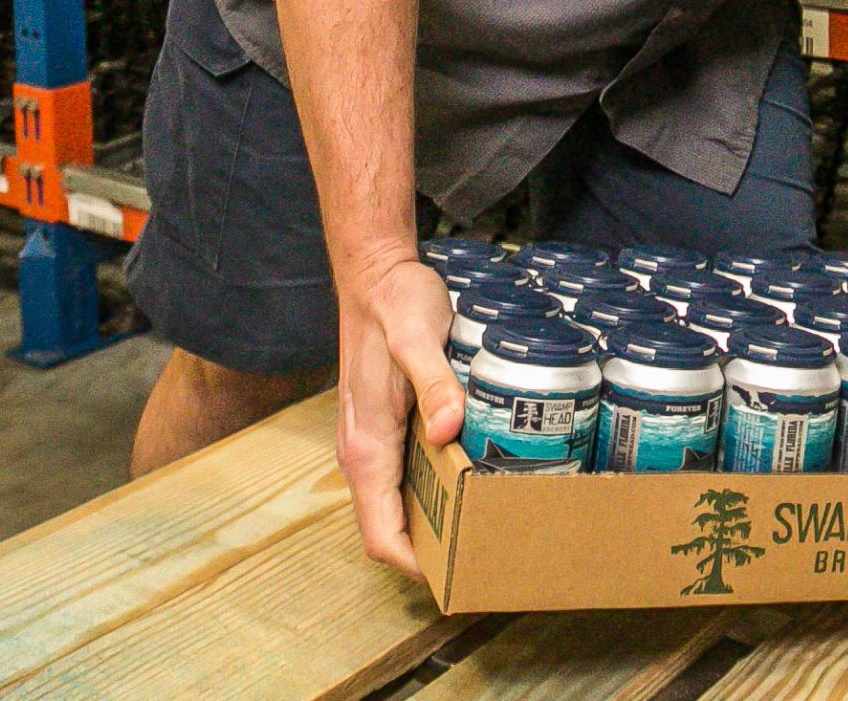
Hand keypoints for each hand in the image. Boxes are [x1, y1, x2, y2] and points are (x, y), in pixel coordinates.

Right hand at [334, 257, 463, 572]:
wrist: (377, 274)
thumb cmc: (395, 304)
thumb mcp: (418, 338)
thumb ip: (434, 384)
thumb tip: (448, 431)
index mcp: (366, 445)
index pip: (380, 533)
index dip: (414, 564)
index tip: (456, 573)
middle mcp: (362, 451)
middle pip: (390, 526)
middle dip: (431, 550)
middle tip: (485, 550)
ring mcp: (372, 439)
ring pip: (397, 503)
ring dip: (433, 520)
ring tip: (484, 521)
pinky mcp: (385, 425)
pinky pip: (404, 475)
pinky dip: (432, 488)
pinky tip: (469, 475)